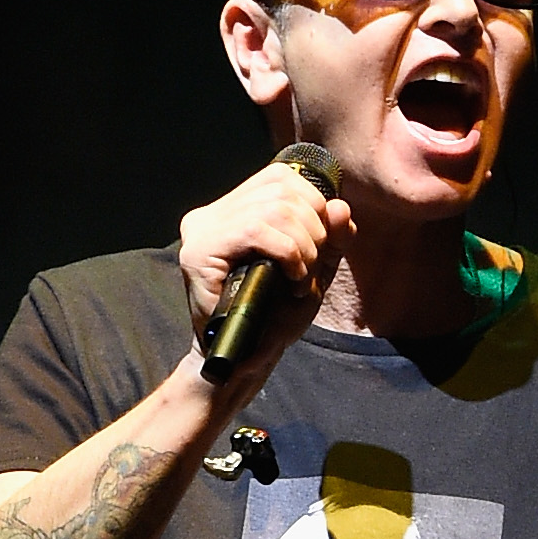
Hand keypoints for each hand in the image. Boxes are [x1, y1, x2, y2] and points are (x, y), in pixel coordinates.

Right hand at [178, 160, 354, 353]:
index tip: (321, 243)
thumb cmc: (275, 317)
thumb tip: (340, 206)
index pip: (280, 177)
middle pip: (281, 189)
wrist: (246, 361)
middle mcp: (211, 214)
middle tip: (311, 268)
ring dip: (303, 245)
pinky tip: (292, 279)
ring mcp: (201, 230)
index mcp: (232, 210)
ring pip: (273, 208)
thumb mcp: (313, 270)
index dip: (313, 202)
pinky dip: (287, 252)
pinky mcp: (197, 252)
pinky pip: (255, 230)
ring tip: (301, 279)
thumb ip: (331, 238)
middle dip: (313, 228)